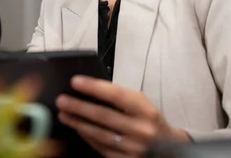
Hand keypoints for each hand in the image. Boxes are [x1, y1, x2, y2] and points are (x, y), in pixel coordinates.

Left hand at [56, 76, 189, 156]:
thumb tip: (90, 90)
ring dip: (78, 123)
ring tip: (63, 113)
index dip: (94, 88)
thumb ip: (121, 98)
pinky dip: (87, 137)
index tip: (76, 81)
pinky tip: (78, 128)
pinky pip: (101, 148)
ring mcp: (133, 149)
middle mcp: (141, 130)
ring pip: (99, 134)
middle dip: (79, 107)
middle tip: (62, 100)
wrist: (169, 149)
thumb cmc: (150, 121)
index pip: (117, 96)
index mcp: (146, 111)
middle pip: (104, 117)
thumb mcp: (142, 105)